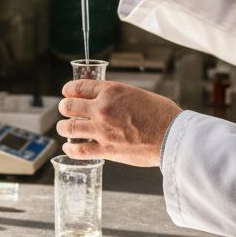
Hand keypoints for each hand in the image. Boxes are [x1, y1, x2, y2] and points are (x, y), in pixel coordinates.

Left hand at [56, 79, 181, 166]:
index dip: (68, 90)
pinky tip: (68, 147)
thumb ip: (118, 97)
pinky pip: (79, 150)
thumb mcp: (137, 94)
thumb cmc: (161, 114)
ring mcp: (102, 130)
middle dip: (64, 108)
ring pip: (68, 128)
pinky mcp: (106, 149)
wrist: (172, 135)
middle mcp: (102, 108)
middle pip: (68, 106)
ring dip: (63, 128)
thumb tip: (107, 102)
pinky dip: (70, 148)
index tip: (67, 93)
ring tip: (64, 128)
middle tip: (65, 111)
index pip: (78, 86)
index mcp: (111, 90)